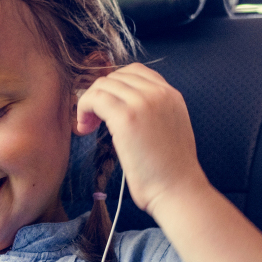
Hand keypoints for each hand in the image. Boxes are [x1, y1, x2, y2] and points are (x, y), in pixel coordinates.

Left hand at [74, 63, 209, 216]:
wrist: (178, 190)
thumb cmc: (168, 169)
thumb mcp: (168, 128)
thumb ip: (152, 110)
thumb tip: (121, 105)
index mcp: (171, 94)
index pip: (134, 71)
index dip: (113, 86)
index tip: (106, 108)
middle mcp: (160, 92)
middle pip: (115, 76)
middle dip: (98, 95)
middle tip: (92, 121)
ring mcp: (144, 102)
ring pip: (102, 85)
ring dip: (88, 103)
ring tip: (88, 127)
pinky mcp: (127, 118)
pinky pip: (94, 99)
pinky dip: (83, 110)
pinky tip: (85, 129)